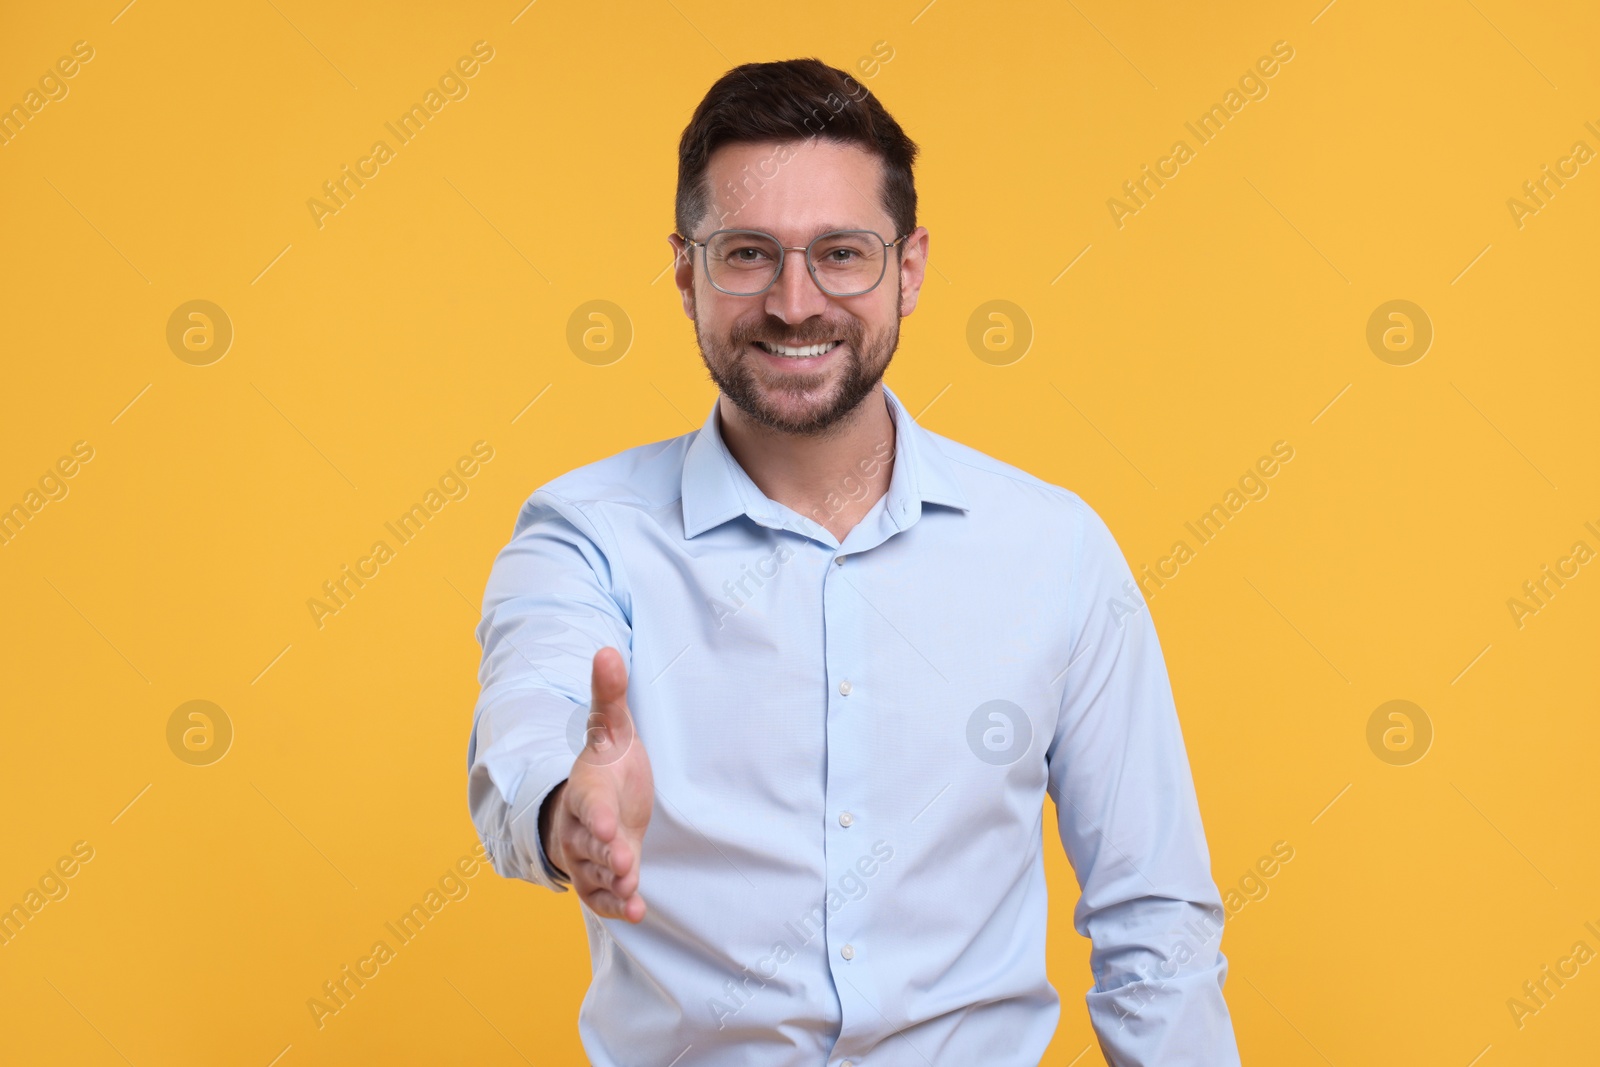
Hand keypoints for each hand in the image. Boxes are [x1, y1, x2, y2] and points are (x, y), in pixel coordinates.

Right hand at [543, 646, 653, 921]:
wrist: (598, 802)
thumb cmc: (607, 764)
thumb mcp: (612, 730)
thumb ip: (609, 696)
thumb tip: (607, 650)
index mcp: (584, 789)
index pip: (586, 801)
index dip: (595, 813)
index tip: (606, 822)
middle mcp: (581, 826)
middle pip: (587, 843)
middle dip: (604, 852)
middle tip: (625, 861)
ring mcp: (589, 856)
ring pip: (595, 873)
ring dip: (613, 882)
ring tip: (632, 888)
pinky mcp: (602, 878)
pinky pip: (603, 897)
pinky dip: (617, 906)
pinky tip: (637, 912)